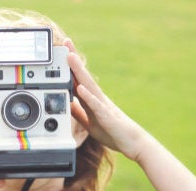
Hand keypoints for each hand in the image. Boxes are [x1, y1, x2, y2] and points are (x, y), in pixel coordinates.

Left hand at [64, 39, 148, 160]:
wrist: (132, 143)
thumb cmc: (113, 132)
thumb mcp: (89, 123)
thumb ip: (79, 112)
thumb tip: (68, 103)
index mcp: (93, 100)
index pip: (79, 79)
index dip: (71, 66)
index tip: (63, 50)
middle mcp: (98, 99)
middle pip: (83, 76)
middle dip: (74, 60)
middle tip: (66, 43)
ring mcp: (103, 106)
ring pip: (89, 85)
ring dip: (79, 71)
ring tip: (71, 57)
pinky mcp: (107, 117)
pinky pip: (96, 106)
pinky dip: (88, 96)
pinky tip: (80, 88)